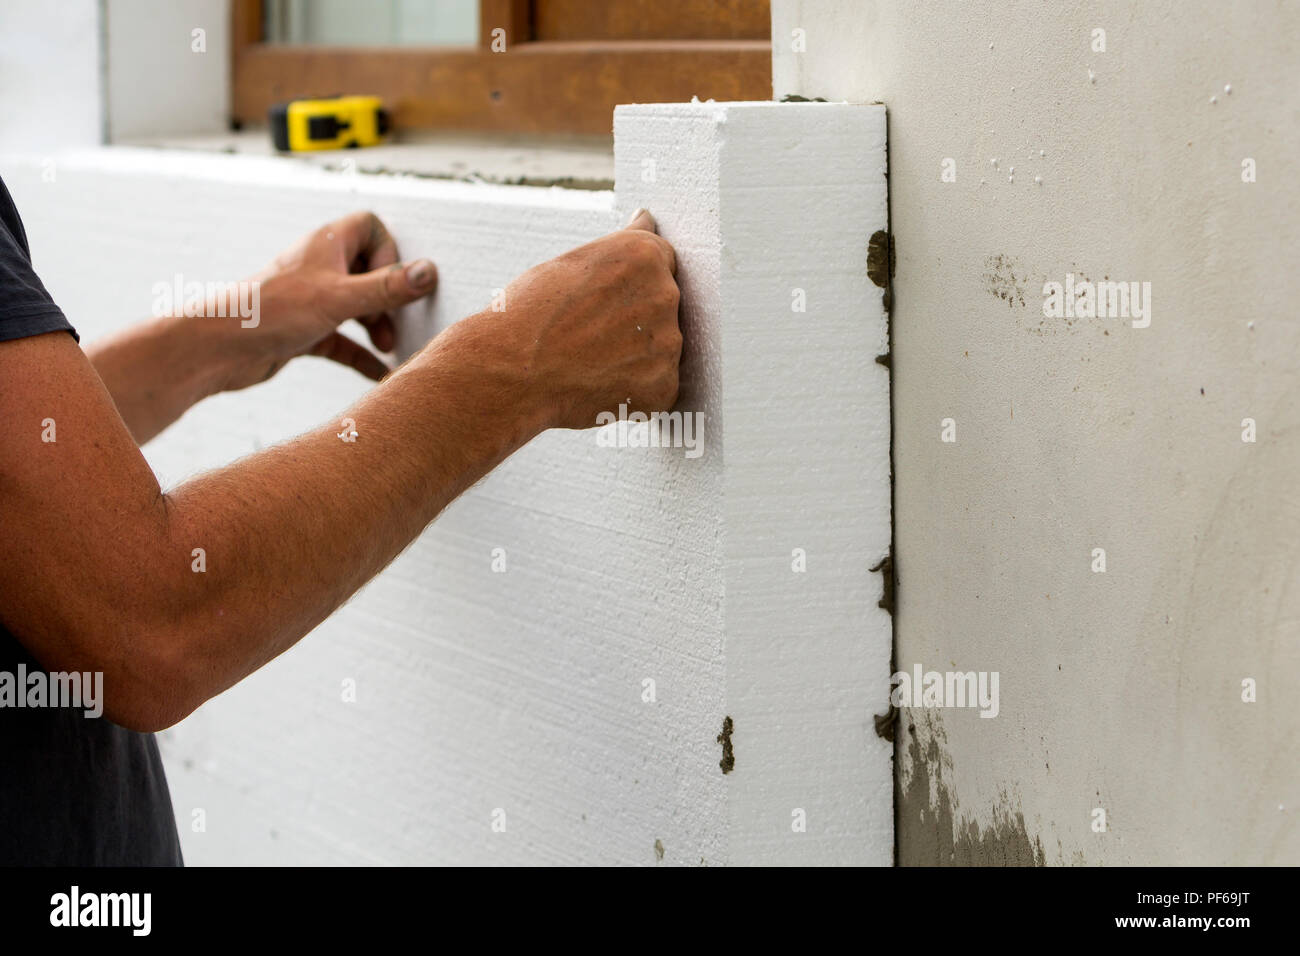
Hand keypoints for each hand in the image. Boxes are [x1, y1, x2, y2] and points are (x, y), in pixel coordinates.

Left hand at [221, 211, 438, 390]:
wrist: (219, 349)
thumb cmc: (268, 311)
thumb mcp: (339, 298)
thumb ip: (387, 288)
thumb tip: (429, 273)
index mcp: (326, 245)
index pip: (370, 227)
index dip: (389, 252)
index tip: (391, 280)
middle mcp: (319, 268)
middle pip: (370, 270)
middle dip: (388, 298)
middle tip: (392, 321)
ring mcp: (312, 300)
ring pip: (358, 306)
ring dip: (377, 326)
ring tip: (387, 346)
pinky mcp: (305, 331)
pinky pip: (344, 340)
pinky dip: (362, 354)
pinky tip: (379, 373)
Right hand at [458, 208, 680, 430]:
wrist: (509, 373)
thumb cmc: (529, 314)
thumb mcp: (572, 262)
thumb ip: (621, 246)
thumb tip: (645, 218)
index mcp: (644, 255)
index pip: (661, 263)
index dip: (628, 285)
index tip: (602, 300)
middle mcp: (665, 295)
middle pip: (663, 307)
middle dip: (634, 320)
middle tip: (586, 334)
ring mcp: (669, 345)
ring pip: (660, 348)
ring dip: (635, 356)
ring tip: (588, 361)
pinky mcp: (663, 387)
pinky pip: (657, 386)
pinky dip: (633, 389)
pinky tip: (597, 384)